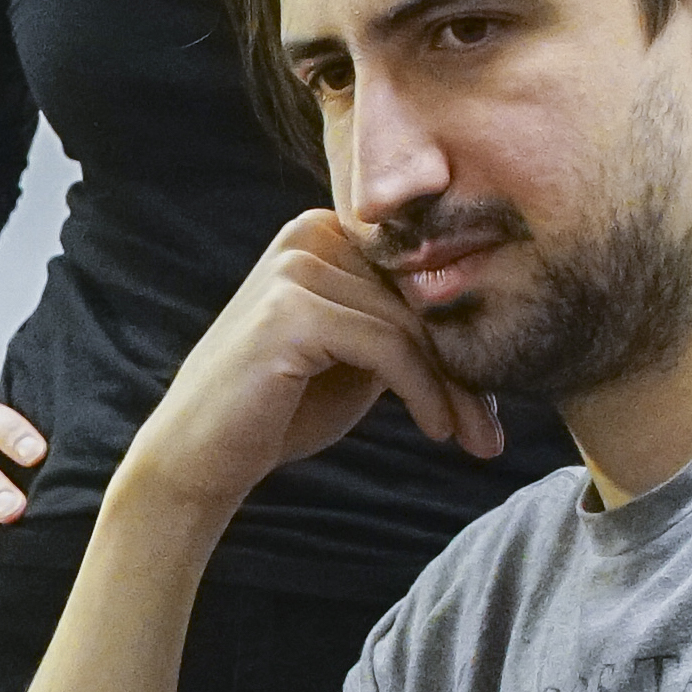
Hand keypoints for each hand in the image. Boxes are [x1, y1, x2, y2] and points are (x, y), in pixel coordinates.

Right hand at [123, 212, 502, 524]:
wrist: (201, 458)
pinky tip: (437, 430)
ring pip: (411, 327)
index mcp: (324, 233)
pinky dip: (424, 392)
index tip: (490, 402)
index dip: (462, 338)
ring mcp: (295, 267)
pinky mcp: (292, 309)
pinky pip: (388, 347)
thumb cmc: (280, 411)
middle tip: (490, 434)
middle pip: (419, 299)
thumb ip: (402, 326)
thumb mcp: (356, 357)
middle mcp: (308, 234)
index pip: (418, 277)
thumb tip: (490, 326)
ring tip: (472, 440)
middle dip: (465, 370)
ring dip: (453, 391)